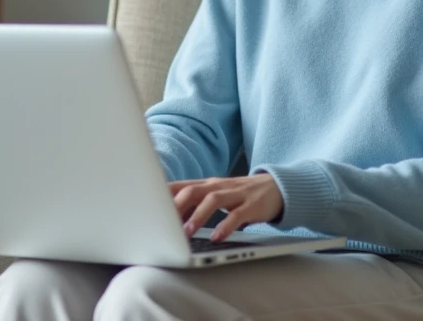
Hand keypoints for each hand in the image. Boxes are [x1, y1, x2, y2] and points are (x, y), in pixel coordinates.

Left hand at [169, 173, 283, 241]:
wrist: (276, 187)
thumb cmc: (239, 195)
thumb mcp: (215, 196)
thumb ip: (194, 204)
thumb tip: (167, 220)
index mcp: (206, 185)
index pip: (180, 186)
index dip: (163, 196)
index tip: (146, 208)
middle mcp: (218, 186)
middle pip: (193, 191)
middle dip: (177, 206)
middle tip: (163, 224)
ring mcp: (235, 194)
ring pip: (213, 200)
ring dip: (198, 216)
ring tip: (188, 232)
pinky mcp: (252, 205)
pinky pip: (238, 215)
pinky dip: (226, 226)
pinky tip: (218, 237)